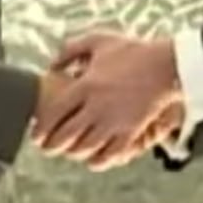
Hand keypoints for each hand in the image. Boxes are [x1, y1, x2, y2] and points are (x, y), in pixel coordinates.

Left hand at [33, 31, 180, 169]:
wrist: (167, 65)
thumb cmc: (133, 51)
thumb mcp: (98, 41)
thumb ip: (70, 50)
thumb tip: (52, 66)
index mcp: (86, 85)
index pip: (55, 113)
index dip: (41, 128)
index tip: (36, 135)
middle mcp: (97, 107)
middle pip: (66, 136)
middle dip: (52, 146)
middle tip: (47, 148)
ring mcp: (115, 121)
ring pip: (86, 148)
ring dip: (73, 153)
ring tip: (69, 151)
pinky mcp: (131, 131)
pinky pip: (111, 155)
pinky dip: (98, 161)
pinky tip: (93, 159)